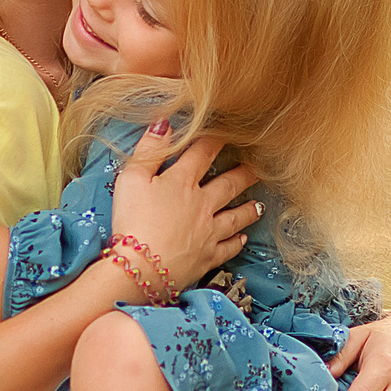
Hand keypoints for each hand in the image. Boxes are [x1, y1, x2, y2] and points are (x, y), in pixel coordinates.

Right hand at [109, 124, 263, 290]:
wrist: (140, 267)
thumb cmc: (132, 221)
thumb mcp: (132, 178)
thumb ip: (149, 150)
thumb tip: (164, 123)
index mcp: (182, 182)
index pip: (204, 153)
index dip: (216, 139)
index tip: (230, 132)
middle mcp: (202, 205)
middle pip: (229, 185)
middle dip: (246, 174)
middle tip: (258, 167)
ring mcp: (207, 233)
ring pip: (234, 217)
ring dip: (248, 209)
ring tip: (258, 204)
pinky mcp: (206, 257)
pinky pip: (227, 248)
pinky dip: (236, 243)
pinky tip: (242, 239)